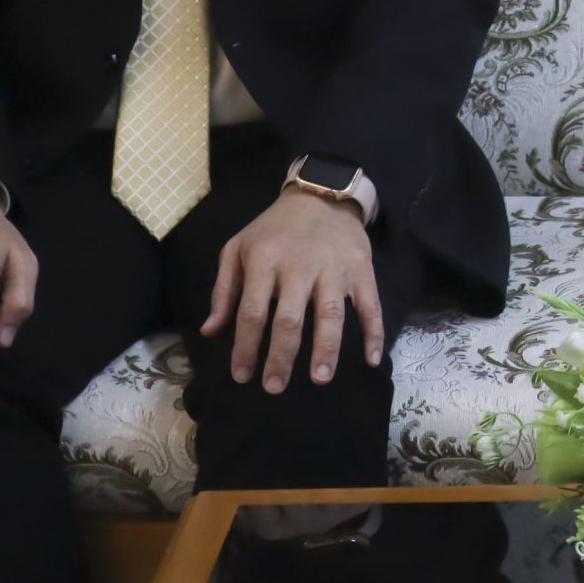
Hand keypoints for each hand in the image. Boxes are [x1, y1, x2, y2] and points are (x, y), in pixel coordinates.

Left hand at [203, 188, 382, 392]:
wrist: (321, 195)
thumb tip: (210, 331)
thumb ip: (224, 290)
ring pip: (330, 313)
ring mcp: (333, 268)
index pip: (252, 311)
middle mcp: (299, 266)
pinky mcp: (361, 269)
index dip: (246, 346)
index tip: (242, 376)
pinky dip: (373, 332)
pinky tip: (371, 359)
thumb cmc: (274, 229)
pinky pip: (370, 304)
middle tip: (274, 387)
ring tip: (320, 379)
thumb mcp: (238, 247)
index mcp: (265, 260)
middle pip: (290, 318)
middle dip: (281, 356)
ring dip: (326, 348)